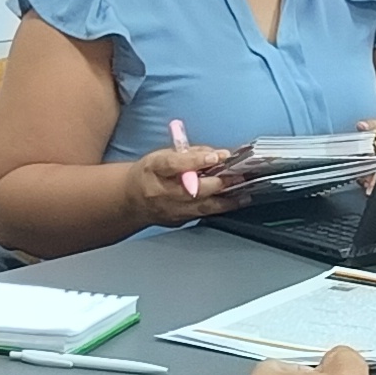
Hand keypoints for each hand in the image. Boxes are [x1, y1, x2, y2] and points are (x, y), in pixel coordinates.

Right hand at [130, 143, 251, 225]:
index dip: (196, 160)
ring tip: (244, 195)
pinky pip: (203, 214)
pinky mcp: (179, 221)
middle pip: (194, 189)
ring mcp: (172, 210)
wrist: (131, 200)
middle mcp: (162, 192)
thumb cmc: (149, 174)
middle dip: (219, 183)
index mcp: (155, 169)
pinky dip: (219, 208)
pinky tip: (233, 202)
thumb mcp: (162, 155)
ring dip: (226, 201)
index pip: (175, 164)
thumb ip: (188, 153)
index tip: (216, 156)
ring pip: (202, 207)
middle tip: (239, 176)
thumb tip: (216, 155)